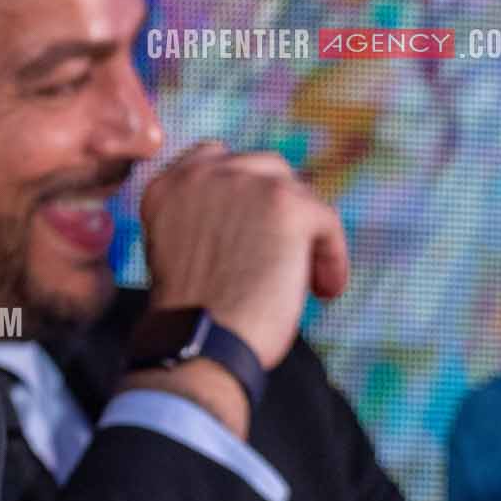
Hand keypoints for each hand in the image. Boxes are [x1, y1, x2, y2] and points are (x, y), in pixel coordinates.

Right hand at [135, 140, 348, 371]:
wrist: (198, 342)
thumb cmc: (190, 319)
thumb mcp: (178, 251)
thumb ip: (204, 220)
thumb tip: (253, 220)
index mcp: (168, 186)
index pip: (216, 158)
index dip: (243, 192)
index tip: (255, 224)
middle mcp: (202, 174)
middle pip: (264, 169)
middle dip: (278, 208)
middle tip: (285, 252)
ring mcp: (245, 183)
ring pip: (299, 193)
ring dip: (305, 233)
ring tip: (306, 276)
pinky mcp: (286, 205)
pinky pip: (326, 223)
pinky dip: (331, 257)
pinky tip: (325, 289)